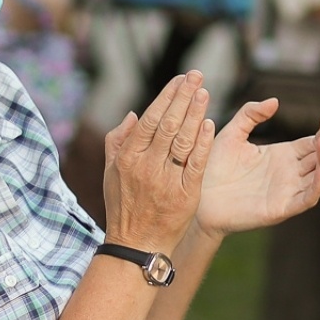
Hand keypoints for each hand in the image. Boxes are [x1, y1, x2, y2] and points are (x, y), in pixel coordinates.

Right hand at [101, 72, 215, 251]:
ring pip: (184, 140)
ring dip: (195, 113)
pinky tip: (209, 124)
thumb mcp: (111, 172)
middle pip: (169, 124)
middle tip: (197, 76)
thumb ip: (117, 141)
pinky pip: (196, 164)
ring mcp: (166, 180)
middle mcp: (146, 166)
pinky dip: (203, 143)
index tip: (180, 79)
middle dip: (184, 96)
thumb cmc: (123, 206)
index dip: (167, 96)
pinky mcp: (185, 194)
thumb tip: (134, 115)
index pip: (151, 119)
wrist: (137, 243)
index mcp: (128, 157)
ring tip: (204, 92)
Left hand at [195, 99, 319, 236]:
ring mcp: (287, 192)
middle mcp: (289, 174)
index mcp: (282, 156)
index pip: (313, 142)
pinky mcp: (281, 208)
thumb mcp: (232, 134)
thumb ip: (251, 114)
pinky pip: (308, 198)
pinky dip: (318, 185)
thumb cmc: (212, 167)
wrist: (197, 197)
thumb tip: (275, 101)